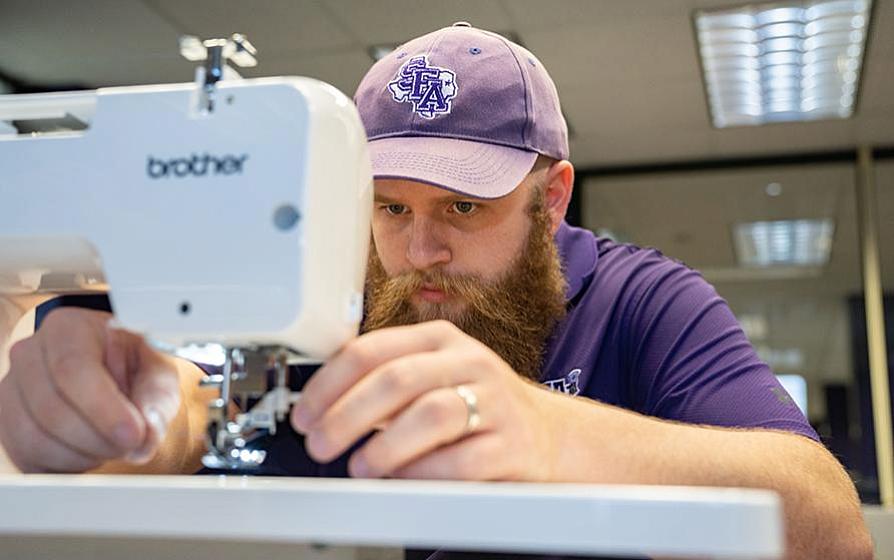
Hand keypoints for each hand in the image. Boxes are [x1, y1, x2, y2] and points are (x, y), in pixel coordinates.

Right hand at [0, 308, 180, 471]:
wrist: (117, 382)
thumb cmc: (135, 371)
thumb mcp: (159, 375)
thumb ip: (158, 400)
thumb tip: (147, 433)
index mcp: (70, 328)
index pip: (73, 369)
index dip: (104, 409)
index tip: (134, 432)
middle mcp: (30, 354)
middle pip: (51, 409)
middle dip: (99, 438)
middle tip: (131, 442)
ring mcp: (12, 390)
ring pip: (35, 439)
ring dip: (84, 454)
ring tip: (112, 443)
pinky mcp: (7, 425)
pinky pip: (28, 457)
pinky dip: (66, 464)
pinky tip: (91, 449)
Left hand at [291, 320, 556, 479]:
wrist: (547, 435)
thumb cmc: (476, 406)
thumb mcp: (433, 376)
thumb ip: (384, 381)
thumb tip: (319, 407)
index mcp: (439, 339)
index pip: (372, 349)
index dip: (329, 384)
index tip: (305, 414)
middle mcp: (468, 362)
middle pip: (397, 380)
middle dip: (346, 416)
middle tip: (320, 444)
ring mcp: (495, 401)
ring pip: (431, 414)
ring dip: (384, 446)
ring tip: (360, 467)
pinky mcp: (511, 444)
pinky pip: (460, 460)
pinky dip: (422, 473)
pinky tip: (402, 480)